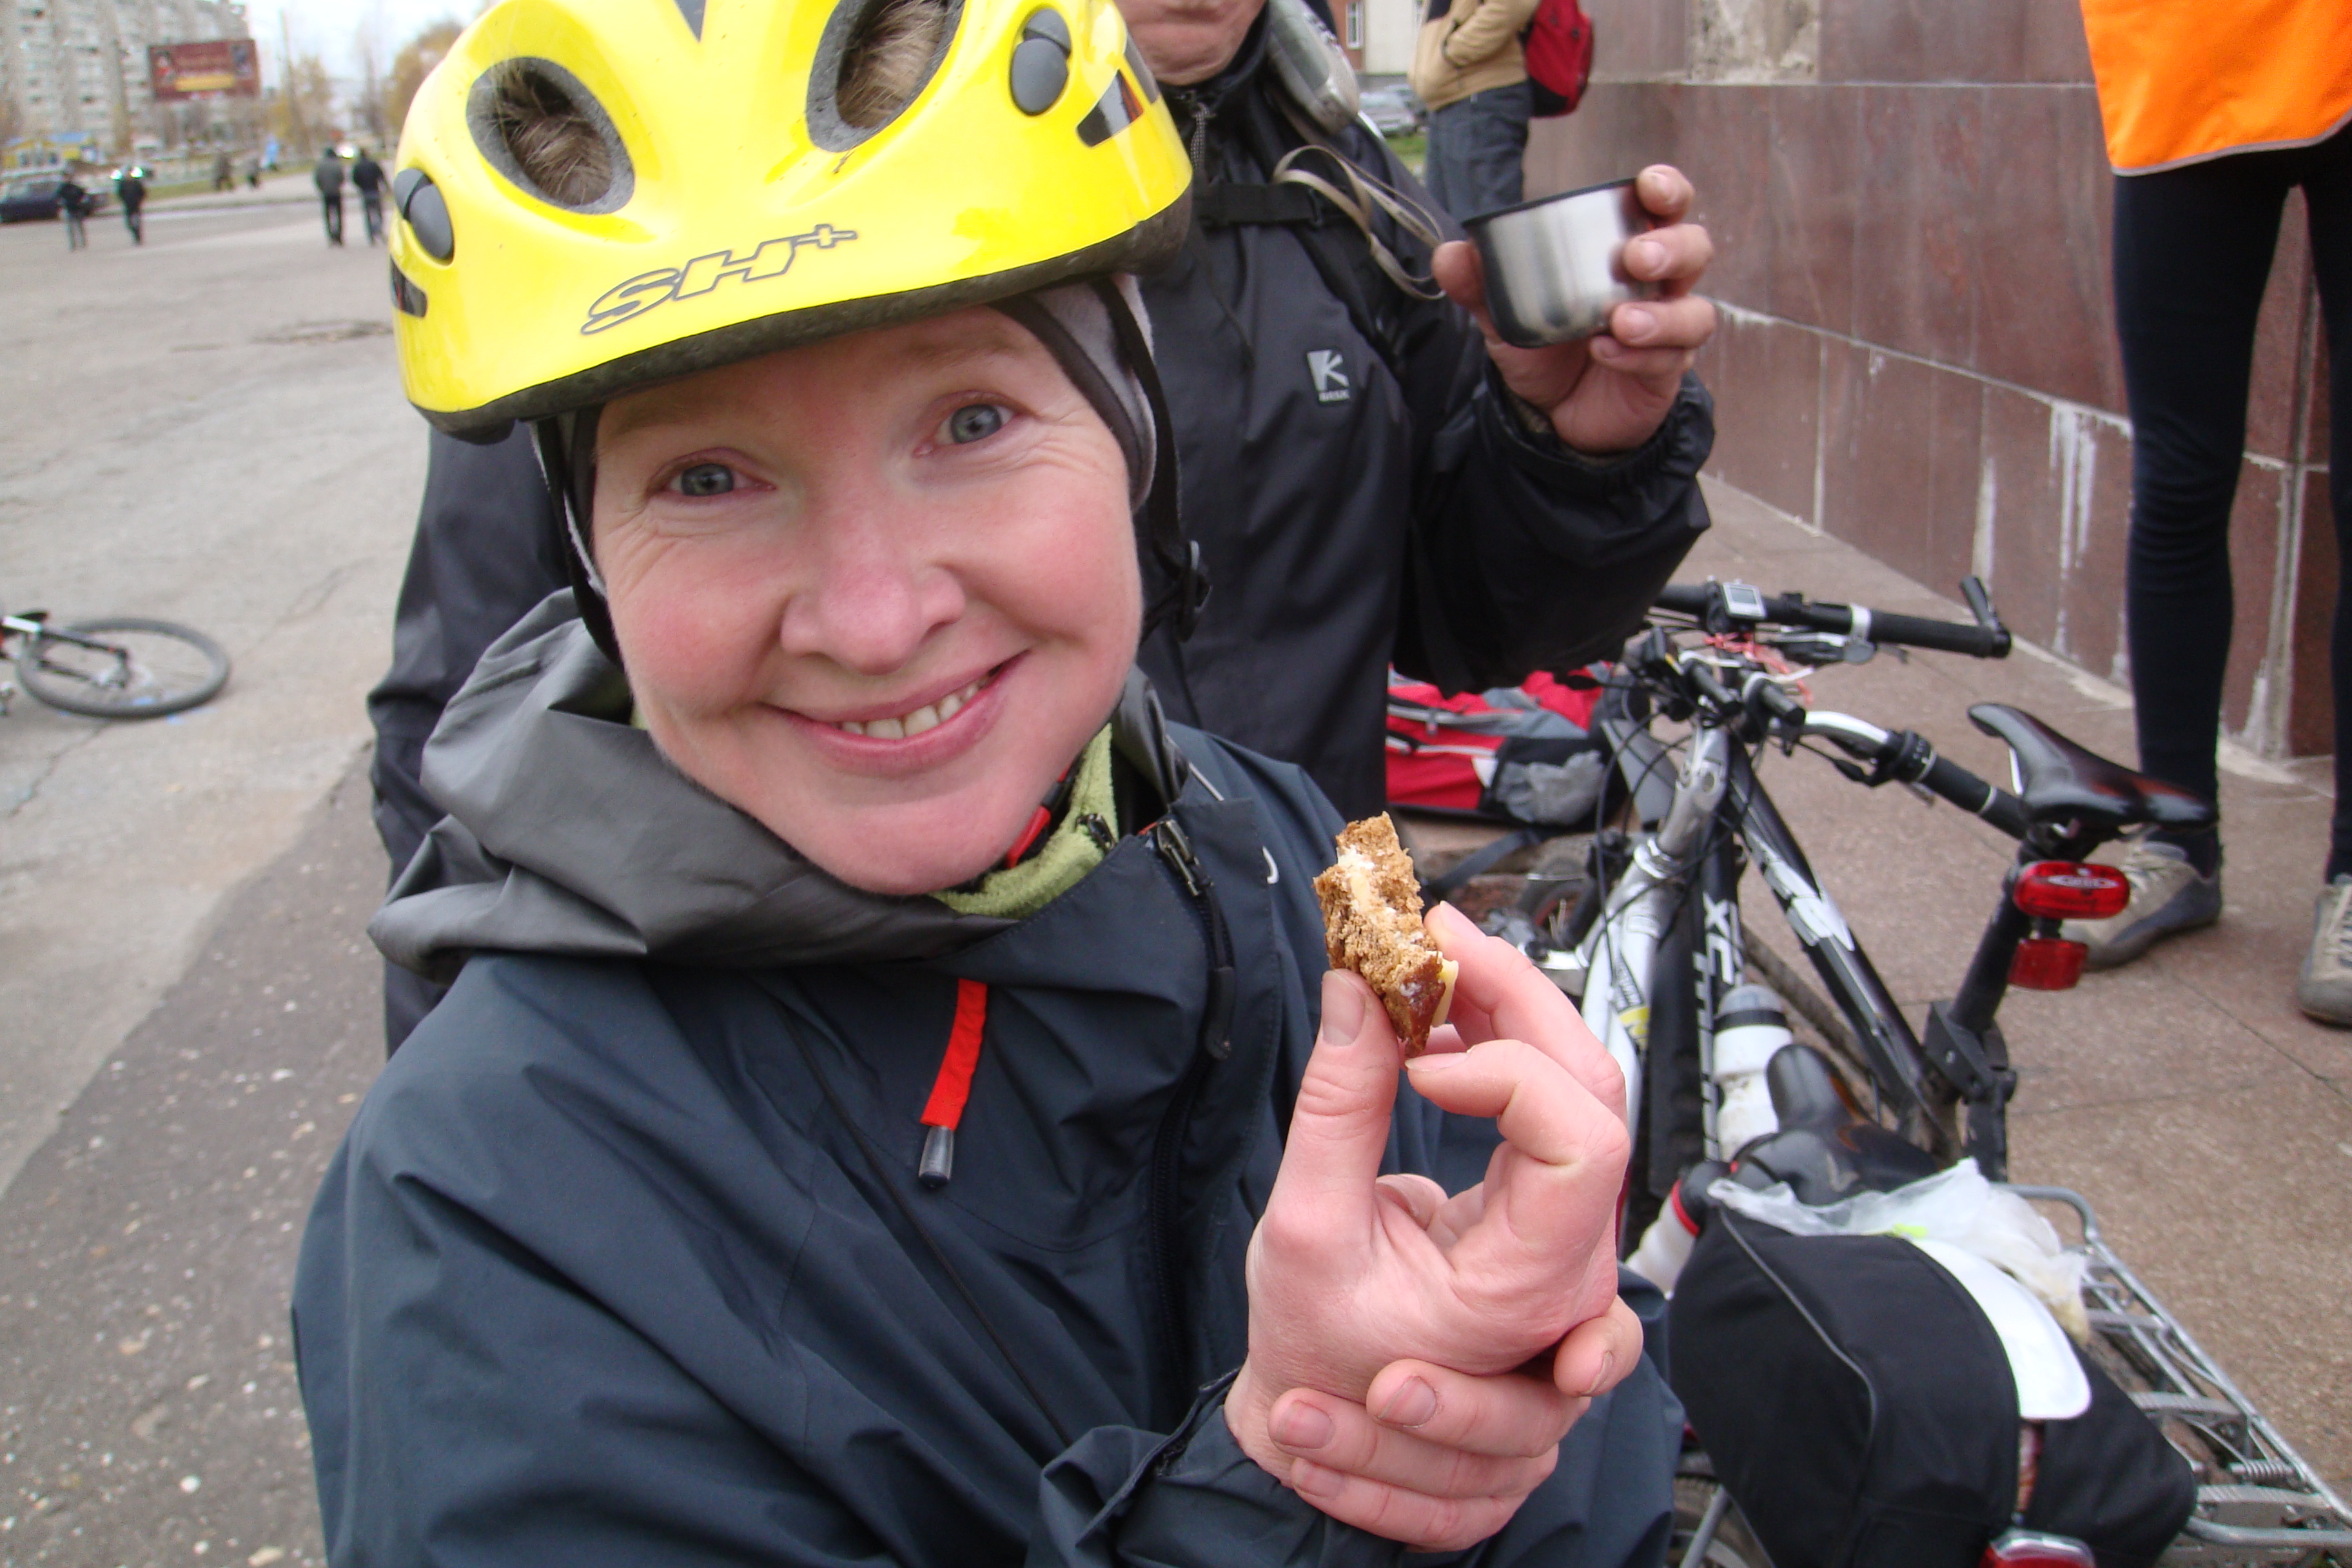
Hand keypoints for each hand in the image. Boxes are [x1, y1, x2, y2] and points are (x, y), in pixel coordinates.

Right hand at [1226, 905, 1631, 1524]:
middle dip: (1516, 996)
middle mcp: (1569, 1258)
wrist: (1324, 1406)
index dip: (1514, 1074)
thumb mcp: (1303, 1231)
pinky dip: (1496, 1043)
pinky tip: (1440, 1014)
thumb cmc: (1316, 1350)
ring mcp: (1560, 1229)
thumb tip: (1356, 987)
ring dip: (1508, 1008)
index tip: (1421, 1056)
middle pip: (1592, 1090)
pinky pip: (1546, 1102)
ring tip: (1430, 961)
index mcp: (1528, 1288)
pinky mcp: (1536, 1204)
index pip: (1585, 1145)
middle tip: (1434, 937)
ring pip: (1577, 1084)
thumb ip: (1336, 1107)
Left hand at [1432, 163, 1717, 455]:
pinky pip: (1669, 360)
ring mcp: (1669, 330)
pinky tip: (1604, 352)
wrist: (1551, 415)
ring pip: (1695, 311)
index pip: (1664, 207)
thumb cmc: (1544, 348)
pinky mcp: (1665, 373)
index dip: (1667, 189)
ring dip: (1660, 313)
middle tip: (1635, 257)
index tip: (1649, 185)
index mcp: (1627, 249)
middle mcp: (1659, 284)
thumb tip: (1450, 252)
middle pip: (1695, 248)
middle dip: (1672, 247)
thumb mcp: (1506, 316)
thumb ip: (1482, 285)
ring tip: (1620, 320)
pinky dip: (1637, 355)